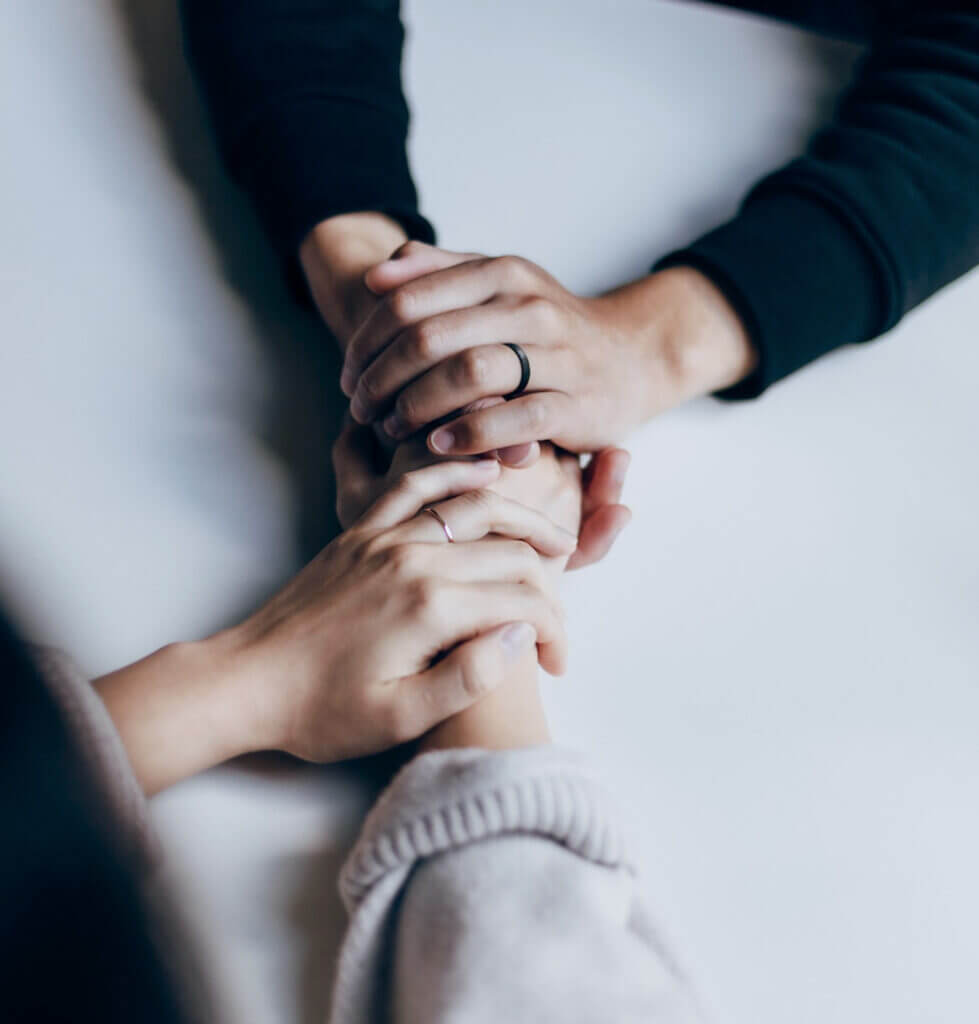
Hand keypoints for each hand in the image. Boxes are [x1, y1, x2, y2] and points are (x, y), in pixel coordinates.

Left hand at [228, 458, 574, 764]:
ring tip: (554, 541)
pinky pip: (414, 486)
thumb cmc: (320, 712)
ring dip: (521, 520)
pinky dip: (453, 475)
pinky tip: (483, 474)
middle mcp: (413, 559)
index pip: (522, 602)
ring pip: (474, 508)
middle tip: (558, 616)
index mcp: (430, 608)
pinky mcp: (361, 533)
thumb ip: (468, 680)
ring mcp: (384, 538)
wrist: (247, 682)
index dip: (553, 631)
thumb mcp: (398, 719)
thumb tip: (518, 637)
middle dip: (548, 583)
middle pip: (508, 553)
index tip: (555, 664)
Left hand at [301, 221, 631, 567]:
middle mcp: (528, 308)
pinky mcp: (575, 405)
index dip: (367, 340)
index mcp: (501, 275)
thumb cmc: (549, 326)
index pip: (411, 299)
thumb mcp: (501, 284)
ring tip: (392, 427)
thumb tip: (378, 273)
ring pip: (469, 373)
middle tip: (361, 407)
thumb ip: (441, 272)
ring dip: (417, 405)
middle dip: (381, 377)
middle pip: (430, 337)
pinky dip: (470, 433)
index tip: (349, 372)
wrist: (633, 356)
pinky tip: (440, 445)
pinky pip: (515, 419)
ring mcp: (556, 356)